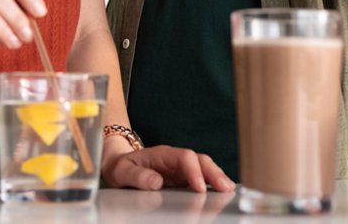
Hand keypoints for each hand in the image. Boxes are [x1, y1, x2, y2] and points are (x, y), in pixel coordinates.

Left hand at [102, 144, 234, 192]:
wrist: (119, 166)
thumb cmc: (121, 168)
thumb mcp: (122, 172)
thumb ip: (137, 176)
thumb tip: (155, 182)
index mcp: (163, 154)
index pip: (185, 158)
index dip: (194, 171)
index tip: (199, 187)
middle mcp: (176, 159)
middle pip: (201, 160)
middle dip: (214, 173)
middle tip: (225, 187)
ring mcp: (181, 169)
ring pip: (205, 168)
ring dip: (217, 177)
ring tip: (228, 190)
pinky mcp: (183, 178)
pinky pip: (201, 178)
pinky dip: (213, 183)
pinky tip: (221, 192)